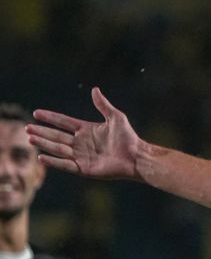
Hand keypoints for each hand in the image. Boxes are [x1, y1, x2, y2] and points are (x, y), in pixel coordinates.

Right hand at [27, 87, 142, 179]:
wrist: (136, 157)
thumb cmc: (128, 137)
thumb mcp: (116, 117)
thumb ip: (103, 105)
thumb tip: (94, 89)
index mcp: (86, 130)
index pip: (63, 122)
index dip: (51, 118)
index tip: (36, 113)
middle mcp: (81, 143)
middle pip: (57, 136)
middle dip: (42, 132)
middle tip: (26, 128)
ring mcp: (81, 156)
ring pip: (58, 149)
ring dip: (44, 144)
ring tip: (30, 139)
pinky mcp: (83, 168)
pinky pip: (65, 164)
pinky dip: (53, 161)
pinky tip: (41, 157)